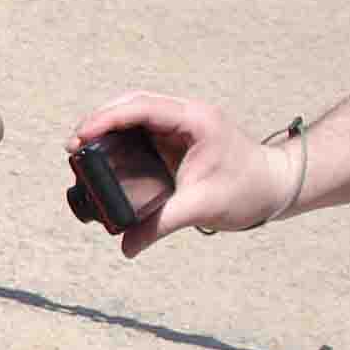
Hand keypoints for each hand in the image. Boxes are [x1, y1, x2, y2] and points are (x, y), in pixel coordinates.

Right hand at [68, 92, 297, 255]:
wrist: (276, 186)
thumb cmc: (248, 191)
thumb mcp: (202, 208)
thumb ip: (160, 225)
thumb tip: (127, 247)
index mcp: (194, 121)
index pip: (141, 108)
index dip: (106, 120)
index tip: (80, 137)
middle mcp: (186, 114)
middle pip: (131, 103)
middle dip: (98, 120)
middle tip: (73, 145)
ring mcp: (181, 122)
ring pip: (133, 111)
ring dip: (105, 124)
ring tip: (81, 147)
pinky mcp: (177, 135)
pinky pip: (140, 126)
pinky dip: (118, 134)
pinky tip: (103, 150)